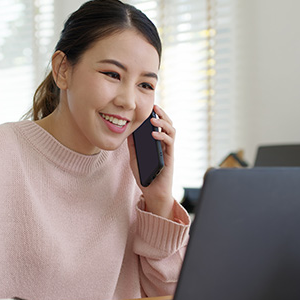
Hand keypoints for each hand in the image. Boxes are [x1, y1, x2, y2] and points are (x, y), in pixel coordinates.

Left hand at [128, 105, 175, 219]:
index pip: (159, 125)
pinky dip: (162, 136)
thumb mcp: (134, 158)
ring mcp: (168, 150)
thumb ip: (133, 146)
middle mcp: (164, 145)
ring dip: (163, 122)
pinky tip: (154, 134)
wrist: (153, 192)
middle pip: (168, 124)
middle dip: (162, 114)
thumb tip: (128, 131)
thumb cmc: (145, 176)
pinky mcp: (170, 157)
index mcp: (157, 143)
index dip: (156, 115)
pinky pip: (170, 143)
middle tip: (154, 107)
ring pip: (171, 131)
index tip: (148, 107)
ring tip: (153, 119)